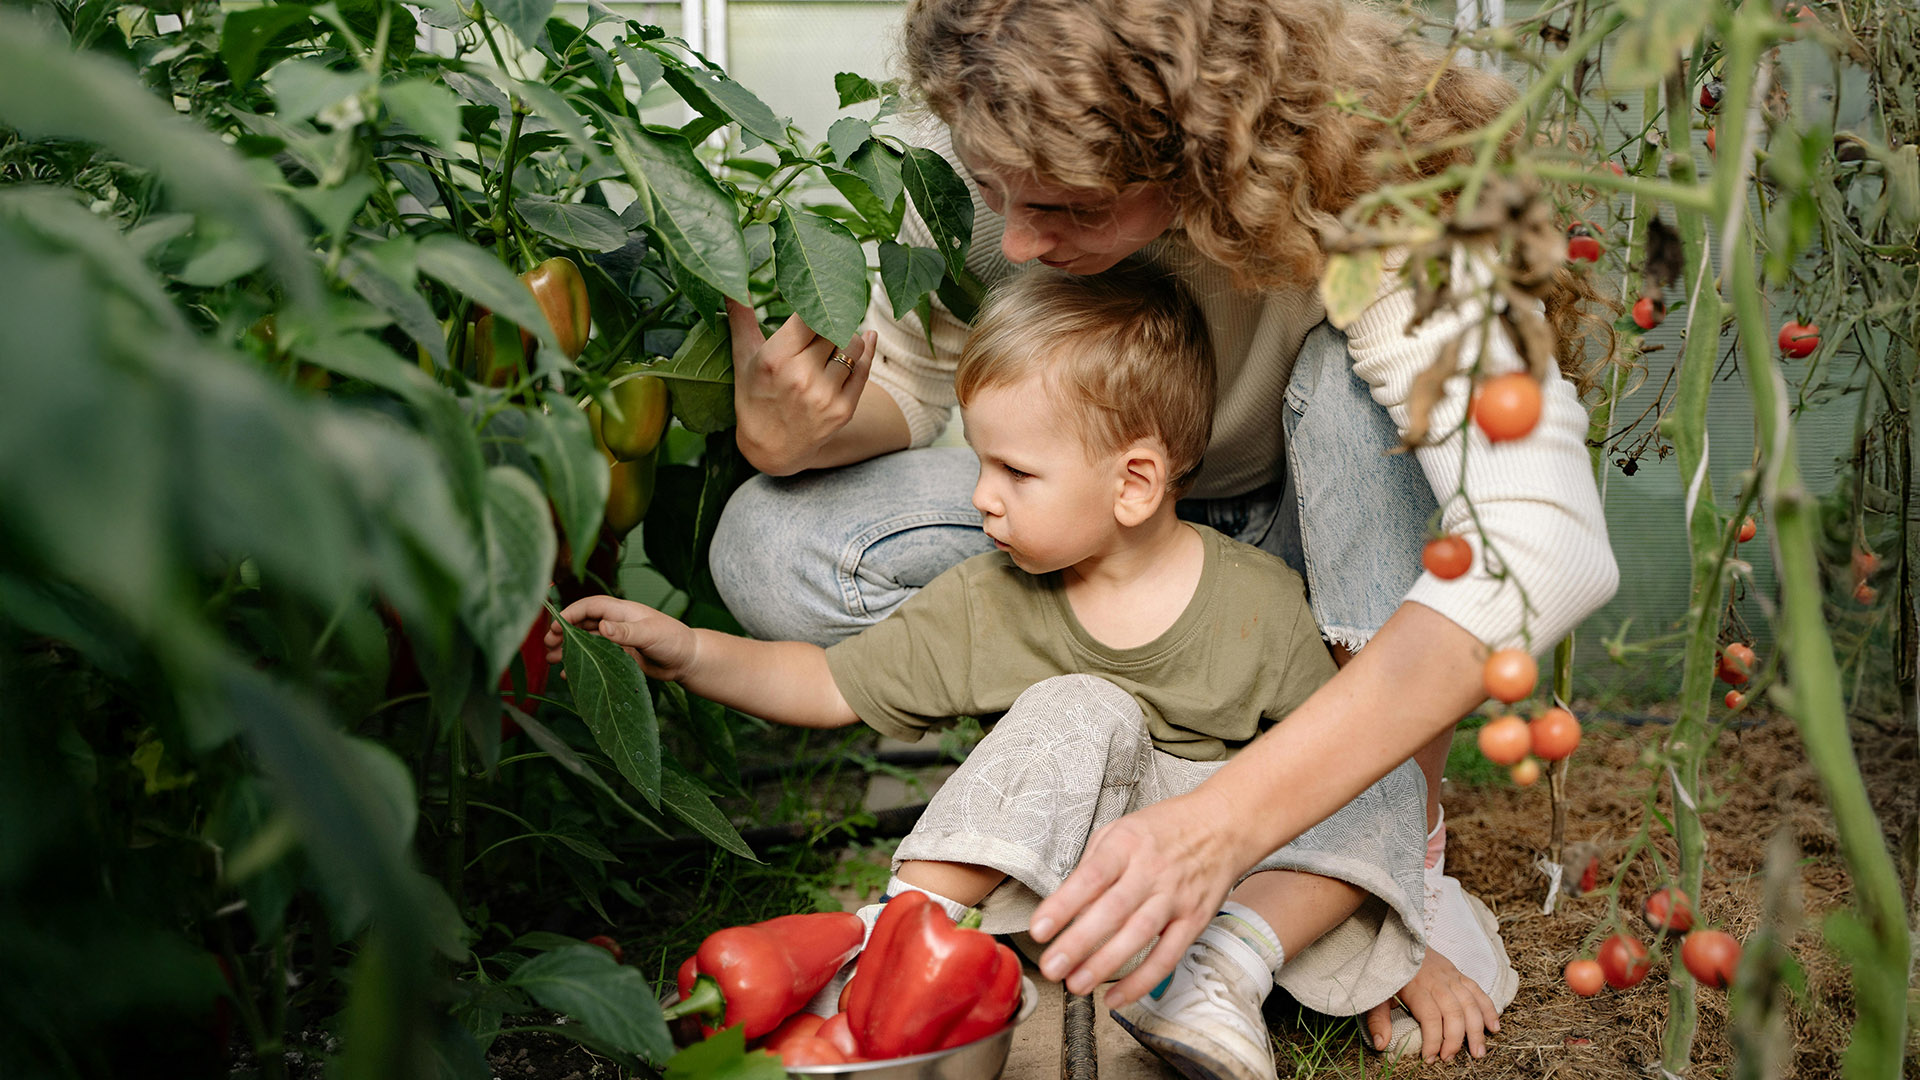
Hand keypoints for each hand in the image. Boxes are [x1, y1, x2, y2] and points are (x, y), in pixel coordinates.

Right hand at [545, 595, 697, 681]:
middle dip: (565, 632)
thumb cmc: (675, 641)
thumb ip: (626, 631)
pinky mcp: (620, 656)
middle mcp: (617, 623)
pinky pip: (595, 658)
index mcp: (623, 611)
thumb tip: (602, 627)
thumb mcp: (651, 634)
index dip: (572, 613)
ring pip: (587, 642)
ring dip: (570, 649)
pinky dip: (582, 664)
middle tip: (548, 646)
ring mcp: (618, 640)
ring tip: (552, 660)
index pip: (591, 606)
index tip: (556, 627)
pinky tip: (569, 674)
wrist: (689, 661)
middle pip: (584, 623)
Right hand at [728, 299, 878, 475]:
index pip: (809, 314)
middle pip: (832, 326)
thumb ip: (741, 318)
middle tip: (822, 323)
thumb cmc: (754, 395)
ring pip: (853, 344)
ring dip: (846, 336)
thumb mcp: (743, 357)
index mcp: (775, 359)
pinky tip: (866, 338)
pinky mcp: (843, 409)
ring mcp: (825, 395)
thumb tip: (729, 286)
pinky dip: (866, 350)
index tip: (813, 300)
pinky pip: (865, 368)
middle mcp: (801, 377)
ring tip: (833, 340)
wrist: (770, 448)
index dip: (814, 305)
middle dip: (828, 321)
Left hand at [1027, 790, 1240, 1005]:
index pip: (1091, 876)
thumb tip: (1066, 904)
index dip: (1063, 904)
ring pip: (1139, 935)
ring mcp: (1175, 897)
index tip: (1039, 929)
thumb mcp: (1121, 829)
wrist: (1224, 825)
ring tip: (1076, 984)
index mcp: (1126, 844)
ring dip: (1105, 965)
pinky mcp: (1194, 919)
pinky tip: (1116, 995)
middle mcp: (1151, 870)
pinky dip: (1142, 980)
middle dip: (1078, 943)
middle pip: (1113, 910)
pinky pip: (1167, 956)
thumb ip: (1092, 865)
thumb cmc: (1167, 829)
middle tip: (1052, 967)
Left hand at [1364, 944, 1499, 1061]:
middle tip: (1450, 1058)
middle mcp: (1437, 981)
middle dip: (1455, 1039)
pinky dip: (1488, 1009)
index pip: (1431, 1017)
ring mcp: (1451, 976)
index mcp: (1416, 986)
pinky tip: (1493, 1026)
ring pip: (1470, 1003)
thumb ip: (1378, 1018)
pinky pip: (1478, 991)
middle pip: (1454, 1012)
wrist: (1399, 936)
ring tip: (1479, 1052)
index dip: (1433, 1040)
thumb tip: (1380, 1045)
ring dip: (1477, 1029)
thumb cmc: (1387, 968)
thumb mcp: (1376, 992)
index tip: (1429, 1057)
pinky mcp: (1458, 973)